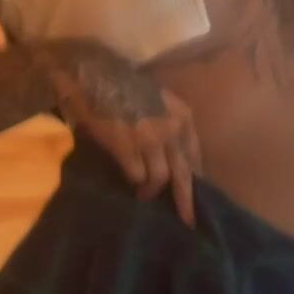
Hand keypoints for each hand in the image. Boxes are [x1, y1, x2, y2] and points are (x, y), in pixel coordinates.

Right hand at [52, 46, 199, 226]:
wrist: (96, 73)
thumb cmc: (125, 87)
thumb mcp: (160, 102)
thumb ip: (171, 127)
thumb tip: (175, 160)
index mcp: (183, 117)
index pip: (195, 155)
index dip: (196, 177)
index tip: (198, 194)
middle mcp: (172, 129)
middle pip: (184, 174)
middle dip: (187, 200)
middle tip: (189, 220)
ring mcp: (150, 138)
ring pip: (161, 178)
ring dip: (152, 191)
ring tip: (145, 197)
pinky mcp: (126, 145)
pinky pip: (137, 174)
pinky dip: (135, 182)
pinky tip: (131, 186)